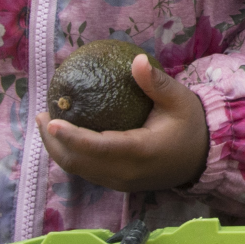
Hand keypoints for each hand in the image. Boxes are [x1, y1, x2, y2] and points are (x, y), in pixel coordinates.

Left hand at [39, 53, 212, 192]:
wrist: (203, 158)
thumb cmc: (190, 125)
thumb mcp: (179, 99)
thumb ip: (156, 82)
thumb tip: (136, 60)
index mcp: (140, 152)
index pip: (97, 147)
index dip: (71, 136)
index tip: (51, 119)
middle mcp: (126, 173)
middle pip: (78, 162)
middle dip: (53, 141)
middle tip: (41, 116)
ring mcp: (120, 182)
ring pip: (79, 169)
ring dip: (58, 149)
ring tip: (46, 123)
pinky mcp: (118, 184)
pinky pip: (87, 170)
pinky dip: (72, 154)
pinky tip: (65, 135)